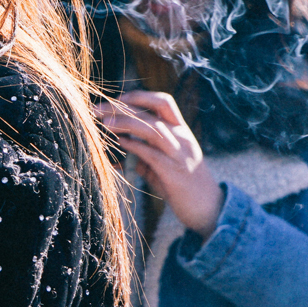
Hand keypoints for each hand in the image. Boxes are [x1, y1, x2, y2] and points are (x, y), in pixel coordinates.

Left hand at [95, 90, 223, 234]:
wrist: (210, 210)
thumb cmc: (184, 186)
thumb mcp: (165, 164)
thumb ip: (145, 153)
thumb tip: (123, 146)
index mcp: (181, 131)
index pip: (164, 102)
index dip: (140, 96)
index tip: (118, 99)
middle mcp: (182, 138)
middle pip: (152, 112)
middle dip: (122, 108)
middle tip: (97, 109)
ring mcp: (179, 154)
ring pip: (153, 128)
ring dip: (126, 123)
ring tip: (105, 124)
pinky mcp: (174, 172)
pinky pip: (152, 153)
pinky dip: (134, 145)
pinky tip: (120, 143)